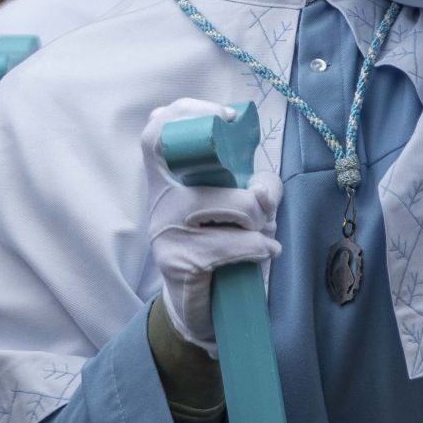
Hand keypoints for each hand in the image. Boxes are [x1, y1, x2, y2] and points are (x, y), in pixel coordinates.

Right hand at [141, 98, 281, 358]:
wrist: (198, 310)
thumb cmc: (221, 249)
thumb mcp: (239, 211)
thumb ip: (254, 190)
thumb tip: (261, 193)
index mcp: (169, 179)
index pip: (159, 131)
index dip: (188, 113)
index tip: (224, 116)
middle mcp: (160, 199)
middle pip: (213, 171)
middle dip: (253, 191)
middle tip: (263, 211)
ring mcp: (165, 231)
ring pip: (228, 206)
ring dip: (258, 224)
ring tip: (261, 238)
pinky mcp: (178, 261)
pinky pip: (228, 244)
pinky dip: (256, 247)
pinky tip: (263, 253)